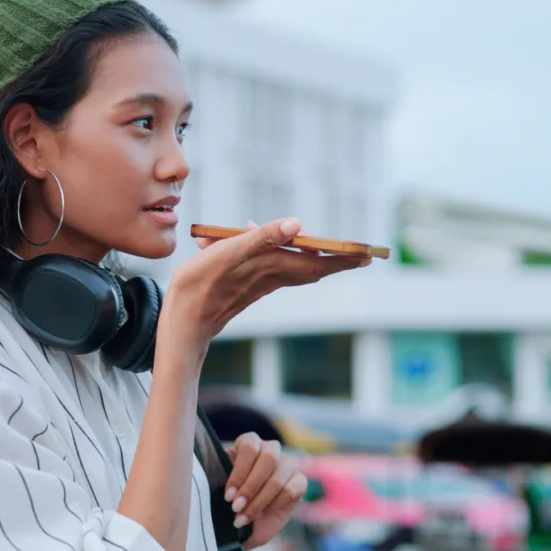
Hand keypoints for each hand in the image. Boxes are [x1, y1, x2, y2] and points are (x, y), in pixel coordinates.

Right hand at [160, 218, 368, 364]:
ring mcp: (259, 284)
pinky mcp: (247, 287)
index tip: (368, 254)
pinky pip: (273, 268)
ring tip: (326, 248)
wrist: (182, 324)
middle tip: (361, 254)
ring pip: (294, 268)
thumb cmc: (199, 287)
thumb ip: (261, 238)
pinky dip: (280, 256)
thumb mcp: (226, 254)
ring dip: (312, 258)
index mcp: (270, 266)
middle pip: (312, 266)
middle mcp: (270, 277)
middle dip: (336, 259)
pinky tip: (262, 241)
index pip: (318, 260)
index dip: (344, 256)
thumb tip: (297, 225)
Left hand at [223, 432, 305, 549]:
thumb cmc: (233, 502)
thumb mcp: (225, 489)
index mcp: (249, 444)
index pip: (249, 445)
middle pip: (269, 457)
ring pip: (279, 475)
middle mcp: (270, 450)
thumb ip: (223, 480)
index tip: (228, 495)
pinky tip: (262, 514)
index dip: (239, 471)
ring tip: (244, 517)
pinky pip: (290, 489)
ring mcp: (286, 464)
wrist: (248, 527)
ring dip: (259, 500)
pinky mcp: (299, 481)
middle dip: (251, 486)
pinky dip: (274, 504)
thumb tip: (219, 482)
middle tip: (236, 507)